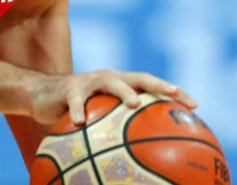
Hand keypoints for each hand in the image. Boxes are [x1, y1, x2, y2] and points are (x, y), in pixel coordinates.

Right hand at [28, 69, 197, 124]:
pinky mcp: (68, 88)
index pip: (152, 86)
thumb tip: (147, 160)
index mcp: (121, 84)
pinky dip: (77, 111)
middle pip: (138, 77)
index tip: (195, 105)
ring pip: (109, 81)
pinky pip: (75, 101)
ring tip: (132, 103)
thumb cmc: (77, 111)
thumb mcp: (99, 119)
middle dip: (157, 84)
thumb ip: (119, 131)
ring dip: (122, 90)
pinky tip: (79, 123)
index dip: (173, 93)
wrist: (41, 96)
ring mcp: (88, 81)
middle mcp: (108, 78)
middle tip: (173, 92)